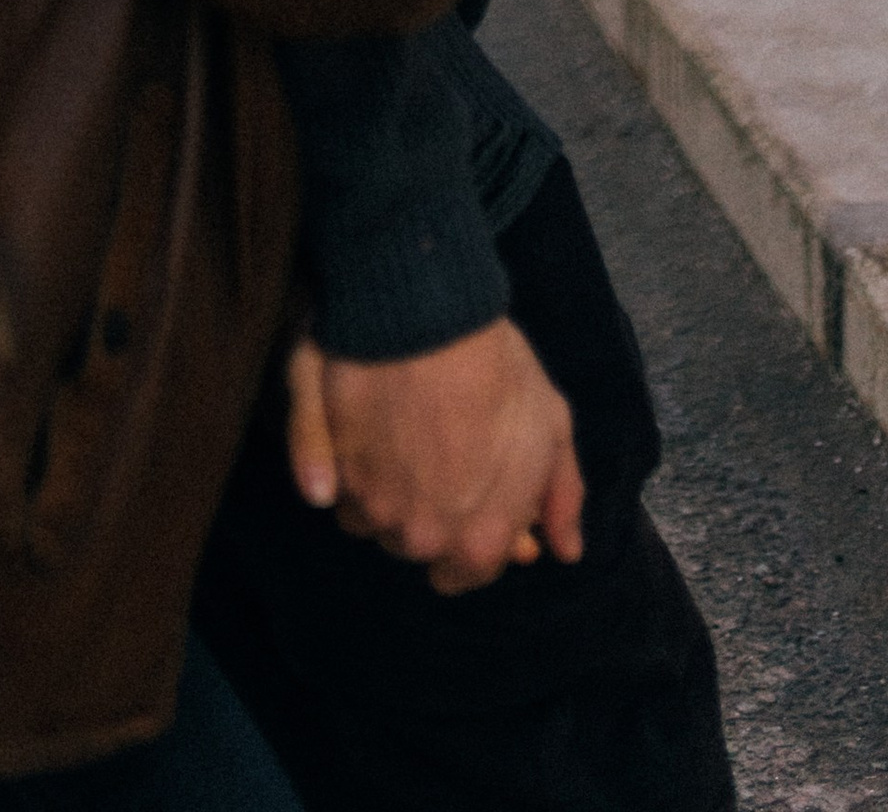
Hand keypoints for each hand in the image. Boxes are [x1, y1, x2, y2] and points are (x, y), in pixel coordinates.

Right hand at [284, 319, 583, 595]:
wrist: (425, 313)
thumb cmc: (496, 370)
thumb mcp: (552, 425)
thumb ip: (560, 496)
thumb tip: (565, 551)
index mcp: (476, 542)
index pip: (464, 574)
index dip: (470, 535)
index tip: (469, 496)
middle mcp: (419, 538)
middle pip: (416, 545)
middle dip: (426, 512)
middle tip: (434, 454)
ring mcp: (368, 505)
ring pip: (371, 518)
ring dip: (382, 493)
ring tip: (395, 438)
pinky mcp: (323, 468)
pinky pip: (330, 490)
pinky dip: (337, 474)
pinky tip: (357, 436)